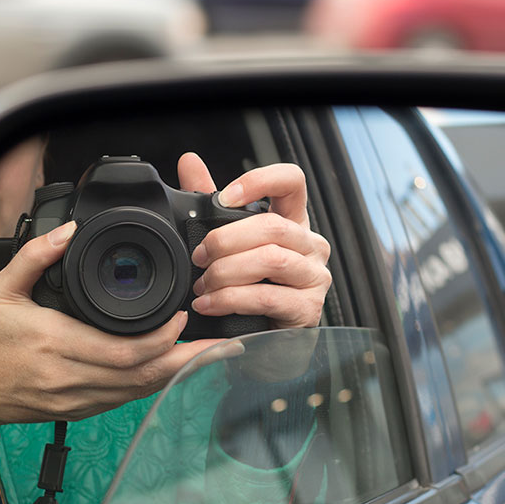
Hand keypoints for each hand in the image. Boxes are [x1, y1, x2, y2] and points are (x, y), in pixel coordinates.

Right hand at [0, 221, 221, 433]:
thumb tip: (67, 232)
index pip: (123, 350)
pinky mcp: (80, 409)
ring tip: (208, 356)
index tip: (181, 316)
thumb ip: (35, 256)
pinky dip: (154, 385)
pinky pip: (126, 400)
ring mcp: (78, 398)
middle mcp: (71, 376)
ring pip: (139, 392)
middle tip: (219, 342)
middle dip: (185, 359)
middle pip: (142, 374)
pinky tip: (174, 371)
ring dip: (177, 374)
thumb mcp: (2, 288)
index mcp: (55, 343)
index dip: (161, 338)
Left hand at [178, 153, 331, 329]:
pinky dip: (230, 300)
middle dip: (225, 241)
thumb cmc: (250, 287)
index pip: (292, 181)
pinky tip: (210, 304)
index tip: (225, 197)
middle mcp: (310, 245)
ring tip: (203, 285)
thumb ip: (210, 204)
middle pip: (271, 226)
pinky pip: (266, 297)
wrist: (264, 341)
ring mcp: (314, 277)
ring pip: (270, 259)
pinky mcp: (308, 309)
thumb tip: (189, 162)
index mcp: (293, 222)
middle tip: (199, 257)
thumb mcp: (230, 243)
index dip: (259, 181)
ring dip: (226, 272)